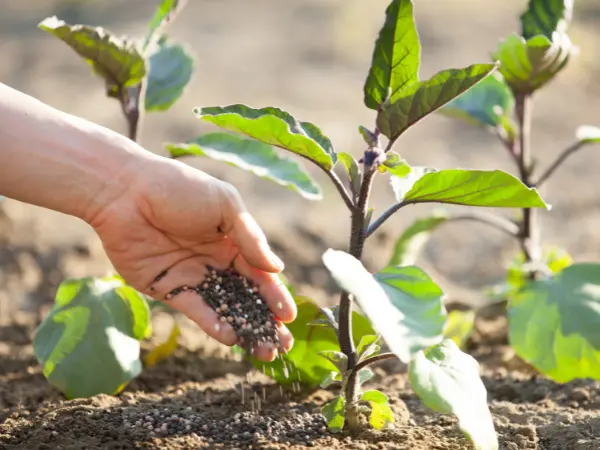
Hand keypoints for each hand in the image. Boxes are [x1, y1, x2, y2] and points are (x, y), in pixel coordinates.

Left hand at [87, 156, 295, 360]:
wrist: (125, 191)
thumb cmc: (179, 188)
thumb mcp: (224, 205)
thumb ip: (250, 238)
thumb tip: (277, 268)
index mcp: (233, 240)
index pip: (260, 273)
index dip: (275, 294)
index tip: (289, 316)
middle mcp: (215, 261)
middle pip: (246, 296)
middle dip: (265, 320)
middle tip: (282, 344)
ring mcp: (193, 276)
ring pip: (224, 308)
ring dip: (244, 329)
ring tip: (263, 352)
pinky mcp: (168, 288)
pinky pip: (195, 309)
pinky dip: (213, 324)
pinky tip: (231, 337)